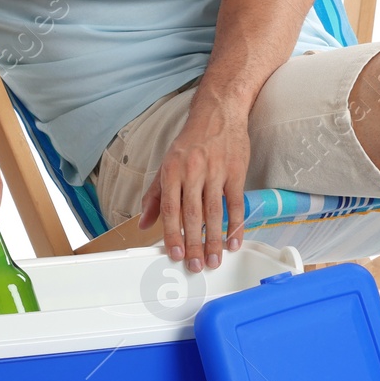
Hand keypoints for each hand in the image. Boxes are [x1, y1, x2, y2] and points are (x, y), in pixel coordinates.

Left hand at [138, 98, 248, 270]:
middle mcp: (193, 172)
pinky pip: (236, 203)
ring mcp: (216, 172)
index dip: (172, 233)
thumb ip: (154, 196)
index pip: (171, 208)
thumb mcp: (167, 165)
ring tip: (214, 260)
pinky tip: (233, 241)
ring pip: (214, 212)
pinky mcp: (236, 172)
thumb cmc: (192, 142)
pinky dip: (236, 225)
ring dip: (214, 239)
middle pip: (193, 214)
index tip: (175, 254)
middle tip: (196, 266)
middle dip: (194, 243)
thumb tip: (143, 223)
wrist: (218, 114)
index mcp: (172, 171)